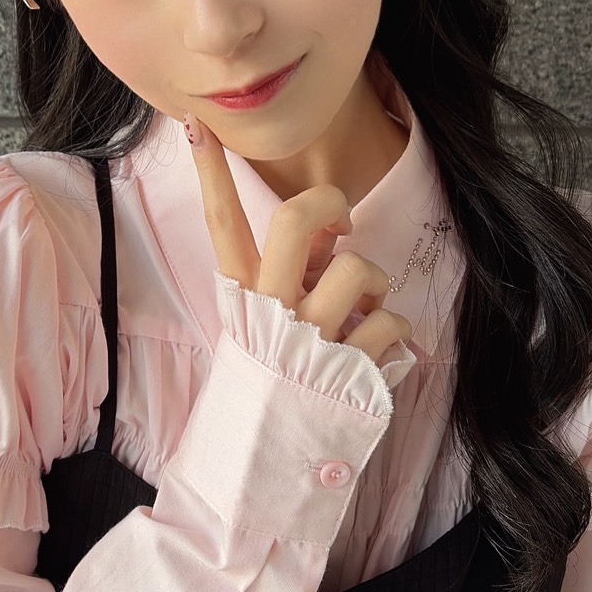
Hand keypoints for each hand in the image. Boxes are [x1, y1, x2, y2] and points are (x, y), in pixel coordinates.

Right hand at [184, 113, 412, 367]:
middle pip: (292, 219)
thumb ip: (288, 279)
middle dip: (327, 204)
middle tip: (340, 224)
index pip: (221, 222)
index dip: (211, 172)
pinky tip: (375, 356)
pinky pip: (390, 321)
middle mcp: (271, 309)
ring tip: (363, 312)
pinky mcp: (348, 366)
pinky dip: (394, 333)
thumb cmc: (273, 383)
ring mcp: (308, 336)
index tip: (197, 126)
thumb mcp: (261, 327)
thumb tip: (329, 244)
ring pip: (356, 267)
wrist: (266, 464)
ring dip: (374, 287)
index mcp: (243, 296)